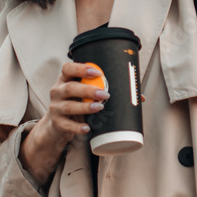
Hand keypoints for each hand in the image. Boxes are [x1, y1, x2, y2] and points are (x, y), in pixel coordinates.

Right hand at [20, 62, 109, 184]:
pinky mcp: (57, 123)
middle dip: (88, 90)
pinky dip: (77, 127)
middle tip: (105, 94)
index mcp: (65, 80)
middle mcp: (58, 91)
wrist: (57, 126)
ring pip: (69, 106)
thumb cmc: (77, 104)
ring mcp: (56, 108)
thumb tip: (140, 97)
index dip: (81, 68)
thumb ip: (107, 91)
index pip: (68, 68)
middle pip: (70, 88)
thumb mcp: (85, 95)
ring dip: (85, 107)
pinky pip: (67, 125)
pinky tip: (87, 128)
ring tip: (99, 108)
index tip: (97, 72)